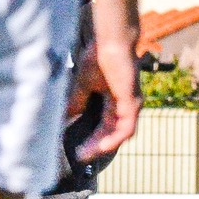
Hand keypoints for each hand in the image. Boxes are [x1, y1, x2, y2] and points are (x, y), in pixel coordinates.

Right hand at [74, 34, 140, 161]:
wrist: (110, 42)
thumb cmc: (99, 57)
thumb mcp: (83, 84)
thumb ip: (77, 101)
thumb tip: (66, 117)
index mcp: (116, 102)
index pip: (105, 127)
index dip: (92, 139)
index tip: (78, 150)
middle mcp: (126, 105)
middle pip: (112, 133)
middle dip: (96, 146)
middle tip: (81, 157)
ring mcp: (131, 104)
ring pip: (120, 134)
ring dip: (104, 145)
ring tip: (88, 153)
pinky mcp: (132, 101)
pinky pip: (126, 127)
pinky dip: (114, 138)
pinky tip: (102, 145)